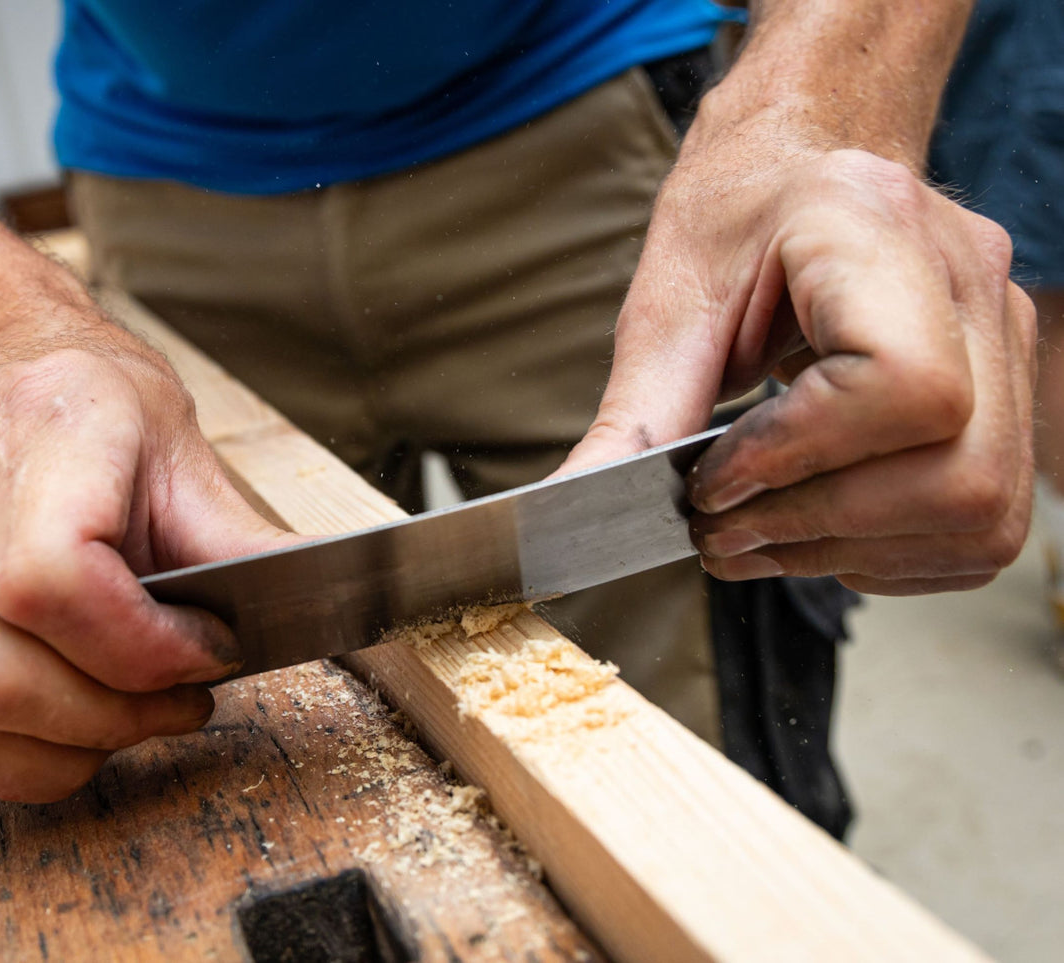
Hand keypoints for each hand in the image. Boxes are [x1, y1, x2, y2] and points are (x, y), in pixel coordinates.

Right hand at [0, 332, 295, 800]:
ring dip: (53, 754)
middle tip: (176, 701)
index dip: (138, 648)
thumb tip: (319, 609)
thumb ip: (241, 540)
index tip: (204, 653)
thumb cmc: (101, 410)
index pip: (48, 578)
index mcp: (43, 430)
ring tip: (122, 722)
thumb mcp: (188, 452)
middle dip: (106, 719)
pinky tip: (60, 737)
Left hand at [559, 135, 1036, 594]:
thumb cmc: (734, 223)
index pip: (903, 385)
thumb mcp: (667, 305)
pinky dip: (889, 553)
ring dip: (850, 551)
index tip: (712, 481)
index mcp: (875, 228)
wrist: (798, 169)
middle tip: (720, 527)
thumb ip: (633, 417)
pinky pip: (980, 525)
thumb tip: (566, 510)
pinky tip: (816, 526)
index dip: (801, 458)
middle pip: (955, 472)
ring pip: (976, 512)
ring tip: (756, 533)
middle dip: (819, 526)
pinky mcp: (1011, 393)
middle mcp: (968, 282)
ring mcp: (1005, 338)